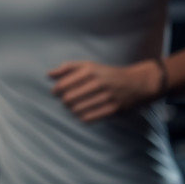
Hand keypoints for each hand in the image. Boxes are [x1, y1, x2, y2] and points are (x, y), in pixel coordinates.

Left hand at [48, 60, 163, 121]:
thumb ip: (68, 67)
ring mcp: (106, 97)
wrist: (136, 83)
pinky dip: (82, 117)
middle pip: (68, 99)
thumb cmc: (107, 73)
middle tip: (66, 101)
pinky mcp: (113, 109)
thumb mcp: (89, 65)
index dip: (56, 91)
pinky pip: (89, 118)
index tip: (56, 93)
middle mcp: (97, 83)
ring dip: (73, 110)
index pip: (62, 85)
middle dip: (64, 101)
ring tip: (74, 107)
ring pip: (77, 109)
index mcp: (89, 71)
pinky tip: (83, 114)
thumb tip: (48, 74)